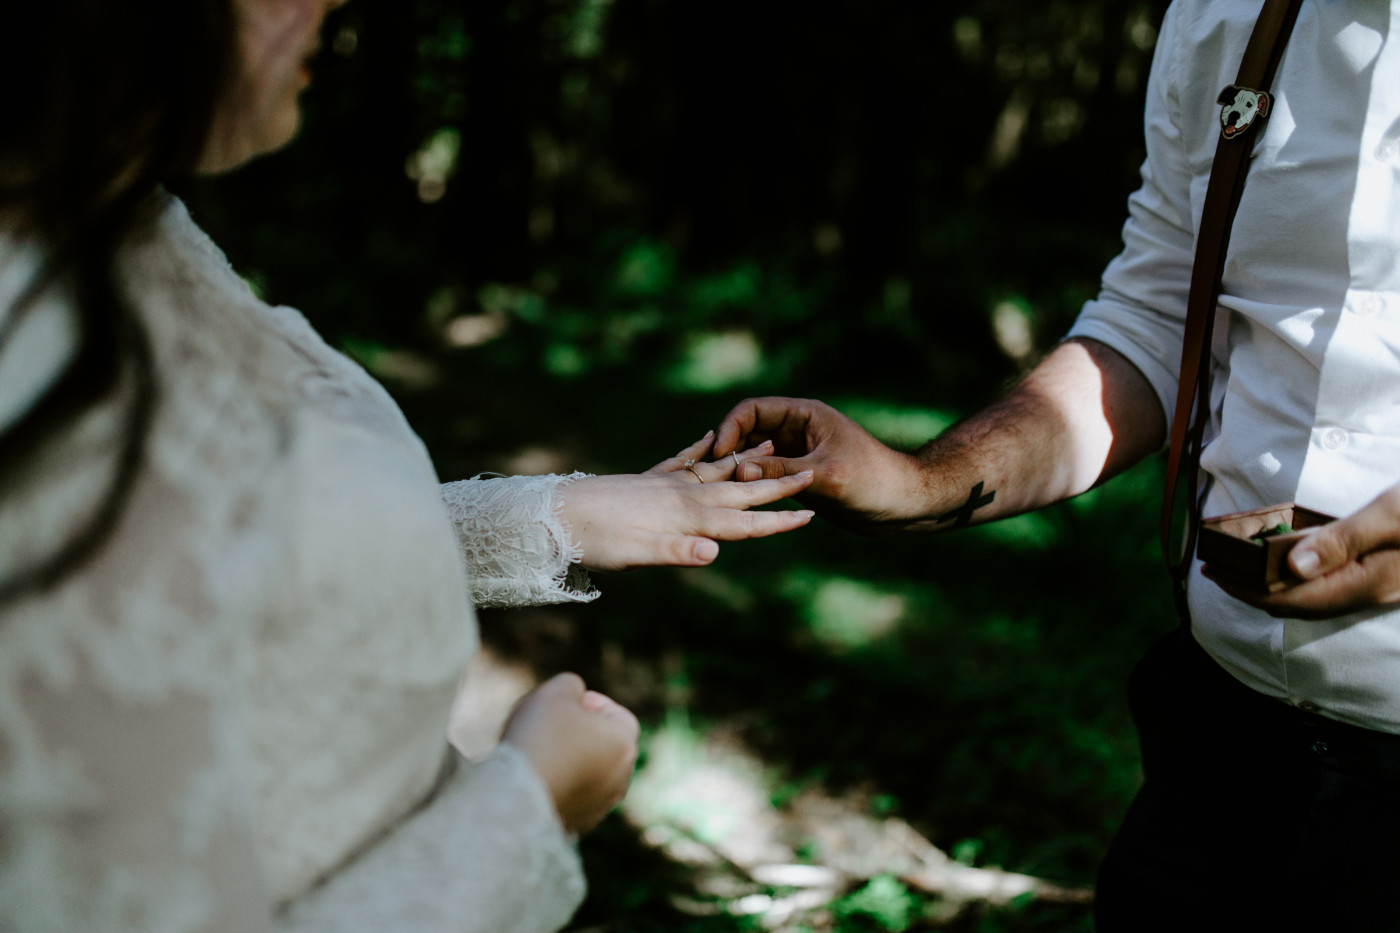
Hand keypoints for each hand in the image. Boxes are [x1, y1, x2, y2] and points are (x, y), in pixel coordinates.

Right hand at [499, 673, 639, 834]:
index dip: (594, 703)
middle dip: (579, 733)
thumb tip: (574, 696)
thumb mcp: (556, 691)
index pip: (619, 717)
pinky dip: (556, 785)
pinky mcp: (576, 826)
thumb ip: (571, 686)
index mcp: (624, 746)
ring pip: (587, 774)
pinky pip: (569, 797)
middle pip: (603, 746)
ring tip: (535, 751)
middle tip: (547, 725)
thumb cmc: (539, 737)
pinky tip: (531, 777)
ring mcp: (599, 807)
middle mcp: (620, 780)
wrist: (515, 797)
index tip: (566, 703)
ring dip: (567, 760)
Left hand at [559, 431, 815, 571]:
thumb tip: (714, 554)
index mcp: (686, 517)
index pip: (742, 523)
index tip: (810, 514)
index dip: (777, 522)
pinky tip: (708, 438)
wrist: (555, 514)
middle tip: (809, 472)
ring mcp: (665, 484)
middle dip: (775, 484)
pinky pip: (683, 461)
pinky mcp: (647, 479)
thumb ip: (676, 553)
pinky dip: (701, 450)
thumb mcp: (635, 555)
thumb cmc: (595, 541)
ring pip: (716, 471)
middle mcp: (682, 495)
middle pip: (739, 492)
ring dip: (746, 461)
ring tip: (771, 443)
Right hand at [712, 397, 921, 531]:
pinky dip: (750, 486)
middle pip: (747, 433)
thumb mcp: (826, 475)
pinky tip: (736, 503)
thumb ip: (783, 471)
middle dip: (728, 450)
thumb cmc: (873, 480)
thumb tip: (737, 468)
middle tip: (709, 476)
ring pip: (753, 457)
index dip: (731, 427)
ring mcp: (796, 455)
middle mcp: (796, 431)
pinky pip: (764, 477)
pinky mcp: (798, 479)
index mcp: (804, 415)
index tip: (718, 453)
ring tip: (718, 492)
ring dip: (736, 470)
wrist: (902, 505)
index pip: (753, 410)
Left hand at [1202, 484, 1399, 619]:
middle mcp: (1370, 592)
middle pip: (1299, 603)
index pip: (1293, 598)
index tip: (1216, 573)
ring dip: (1272, 586)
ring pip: (1314, 598)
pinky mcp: (1383, 576)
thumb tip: (1292, 567)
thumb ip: (1341, 540)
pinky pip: (1331, 586)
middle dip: (1252, 590)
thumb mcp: (1390, 515)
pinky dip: (1298, 577)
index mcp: (1368, 582)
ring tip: (1239, 568)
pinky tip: (1286, 562)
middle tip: (1215, 570)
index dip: (1248, 589)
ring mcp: (1378, 587)